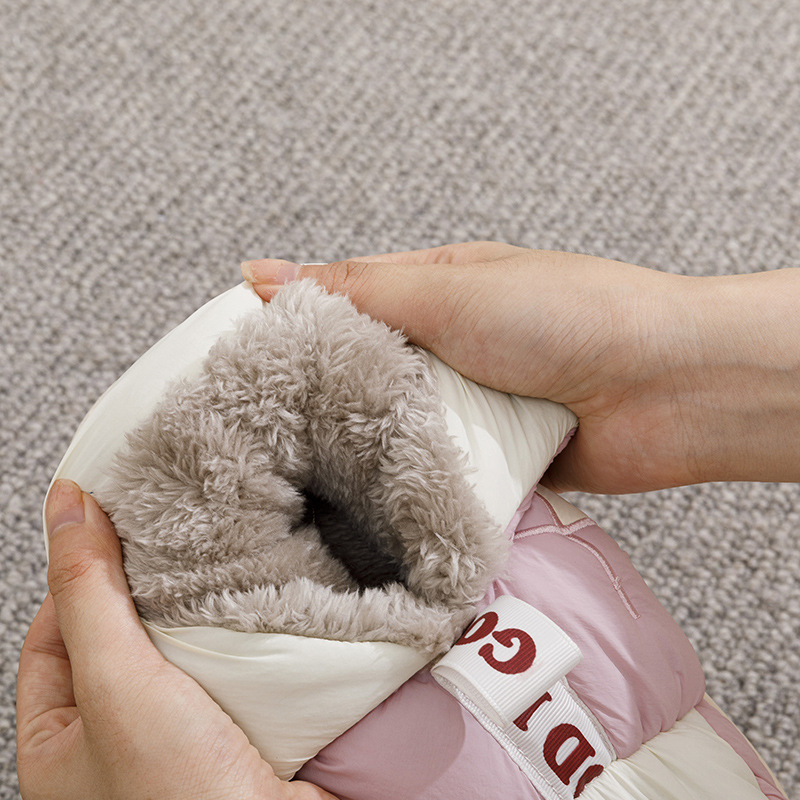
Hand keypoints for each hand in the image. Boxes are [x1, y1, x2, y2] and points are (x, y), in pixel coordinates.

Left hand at [17, 479, 337, 799]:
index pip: (53, 639)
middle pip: (121, 640)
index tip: (110, 524)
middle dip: (146, 590)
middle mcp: (120, 744)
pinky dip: (242, 635)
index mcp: (63, 745)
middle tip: (172, 535)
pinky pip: (232, 666)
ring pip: (183, 652)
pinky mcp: (241, 730)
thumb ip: (88, 594)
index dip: (77, 579)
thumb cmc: (180, 797)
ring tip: (219, 561)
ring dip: (202, 610)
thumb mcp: (115, 683)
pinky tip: (256, 607)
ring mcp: (183, 738)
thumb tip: (67, 505)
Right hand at [242, 242, 799, 492]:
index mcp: (433, 294)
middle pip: (363, 379)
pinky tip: (376, 503)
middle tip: (262, 437)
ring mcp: (469, 407)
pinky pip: (436, 475)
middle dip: (325, 404)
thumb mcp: (447, 288)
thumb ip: (355, 289)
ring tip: (310, 479)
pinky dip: (415, 485)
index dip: (289, 336)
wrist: (667, 388)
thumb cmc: (567, 314)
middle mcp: (446, 349)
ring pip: (395, 434)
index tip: (237, 370)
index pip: (340, 309)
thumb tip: (257, 273)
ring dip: (373, 451)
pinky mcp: (491, 460)